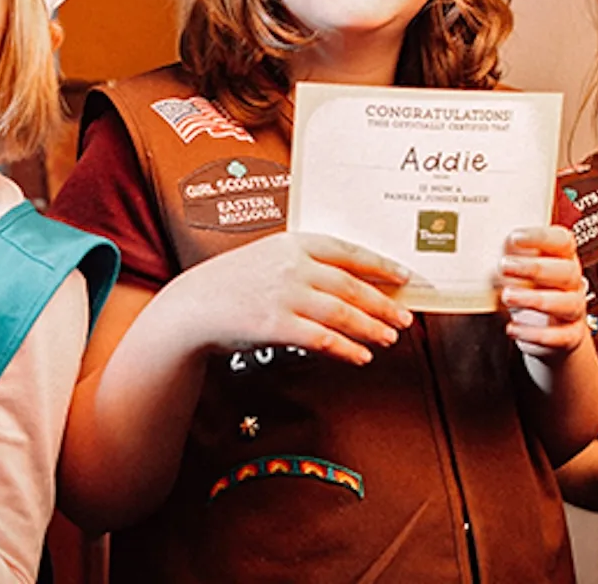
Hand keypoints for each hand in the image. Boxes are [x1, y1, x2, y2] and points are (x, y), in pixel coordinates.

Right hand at [156, 232, 413, 365]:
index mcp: (294, 242)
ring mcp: (285, 295)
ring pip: (343, 313)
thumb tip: (354, 282)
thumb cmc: (235, 283)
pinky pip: (323, 339)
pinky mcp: (276, 325)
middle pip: (352, 285)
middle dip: (384, 304)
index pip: (348, 251)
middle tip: (404, 318)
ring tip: (388, 338)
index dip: (381, 264)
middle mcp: (293, 265)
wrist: (193, 307)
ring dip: (371, 328)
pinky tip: (360, 356)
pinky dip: (346, 349)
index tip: (404, 276)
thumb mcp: (270, 258)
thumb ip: (307, 264)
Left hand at [497, 226, 588, 359]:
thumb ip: (507, 257)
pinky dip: (534, 334)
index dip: (540, 237)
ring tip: (507, 296)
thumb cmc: (528, 291)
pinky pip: (559, 336)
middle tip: (504, 267)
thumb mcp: (517, 269)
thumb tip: (478, 245)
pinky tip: (512, 327)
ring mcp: (574, 309)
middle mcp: (572, 282)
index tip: (514, 237)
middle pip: (567, 271)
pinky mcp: (569, 335)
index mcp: (562, 258)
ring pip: (568, 303)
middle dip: (534, 268)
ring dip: (534, 300)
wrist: (544, 331)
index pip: (562, 241)